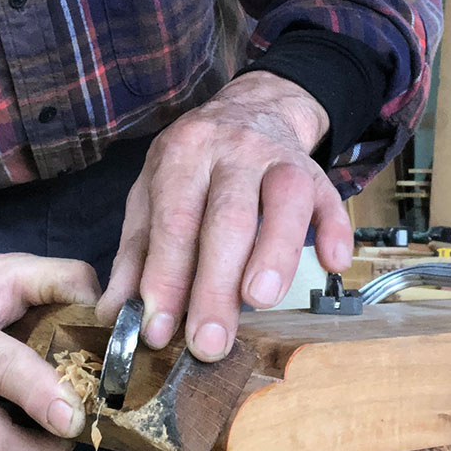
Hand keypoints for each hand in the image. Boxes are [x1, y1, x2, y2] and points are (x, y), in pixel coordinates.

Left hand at [96, 71, 352, 359]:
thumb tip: (116, 314)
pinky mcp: (315, 171)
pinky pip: (330, 198)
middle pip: (226, 218)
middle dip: (216, 285)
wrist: (251, 108)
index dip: (165, 280)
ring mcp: (277, 158)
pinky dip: (334, 231)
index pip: (172, 222)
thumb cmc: (193, 166)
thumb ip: (136, 253)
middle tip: (209, 342)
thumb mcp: (151, 195)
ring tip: (259, 300)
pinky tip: (333, 263)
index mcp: (180, 157)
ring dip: (274, 254)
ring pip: (282, 201)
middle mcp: (229, 151)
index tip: (158, 332)